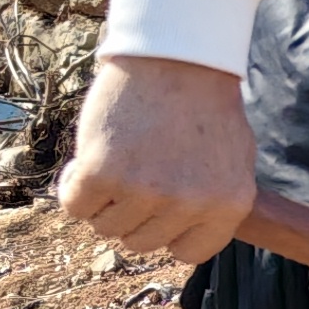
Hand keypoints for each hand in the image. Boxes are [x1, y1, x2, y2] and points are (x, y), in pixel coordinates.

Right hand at [60, 56, 260, 268]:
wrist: (175, 56)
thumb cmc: (204, 105)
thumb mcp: (234, 159)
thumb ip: (215, 203)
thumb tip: (188, 238)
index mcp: (229, 205)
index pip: (187, 253)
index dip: (167, 231)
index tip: (160, 208)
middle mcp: (190, 204)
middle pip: (142, 242)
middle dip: (133, 214)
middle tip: (136, 174)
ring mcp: (146, 190)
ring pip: (106, 227)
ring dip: (104, 202)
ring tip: (117, 162)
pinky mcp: (103, 173)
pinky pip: (75, 205)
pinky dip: (75, 187)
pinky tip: (89, 161)